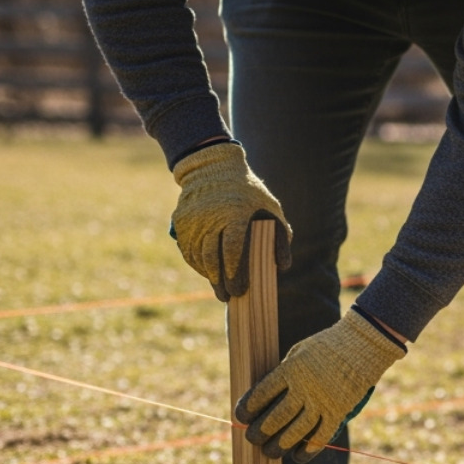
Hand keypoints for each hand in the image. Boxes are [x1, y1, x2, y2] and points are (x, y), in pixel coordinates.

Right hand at [170, 141, 291, 300]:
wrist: (212, 167)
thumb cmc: (248, 192)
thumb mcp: (270, 207)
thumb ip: (280, 235)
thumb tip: (283, 267)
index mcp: (235, 212)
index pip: (232, 247)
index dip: (234, 270)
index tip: (239, 288)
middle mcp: (210, 216)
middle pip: (212, 256)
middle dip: (221, 281)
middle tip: (229, 297)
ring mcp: (193, 219)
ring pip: (198, 256)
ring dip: (208, 276)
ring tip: (219, 289)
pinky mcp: (181, 222)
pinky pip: (188, 250)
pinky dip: (197, 265)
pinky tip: (208, 274)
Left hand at [235, 309, 406, 462]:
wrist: (363, 344)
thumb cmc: (327, 346)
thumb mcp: (299, 352)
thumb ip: (284, 372)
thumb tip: (265, 398)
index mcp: (292, 368)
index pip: (263, 393)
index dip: (248, 408)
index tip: (241, 417)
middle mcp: (306, 387)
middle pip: (277, 416)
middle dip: (261, 431)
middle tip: (252, 439)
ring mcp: (324, 401)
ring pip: (297, 430)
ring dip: (280, 445)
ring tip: (269, 453)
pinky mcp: (339, 411)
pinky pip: (321, 436)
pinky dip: (308, 449)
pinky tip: (297, 456)